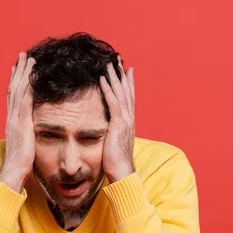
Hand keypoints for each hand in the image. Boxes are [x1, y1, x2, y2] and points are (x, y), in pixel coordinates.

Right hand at [0, 52, 35, 191]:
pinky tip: (33, 77)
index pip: (13, 97)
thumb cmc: (21, 164)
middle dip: (19, 71)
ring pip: (18, 91)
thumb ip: (27, 136)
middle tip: (23, 56)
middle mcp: (11, 118)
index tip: (18, 68)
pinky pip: (25, 102)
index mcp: (12, 122)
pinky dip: (28, 88)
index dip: (16, 81)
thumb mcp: (25, 145)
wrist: (13, 173)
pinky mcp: (22, 124)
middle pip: (14, 89)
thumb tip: (32, 132)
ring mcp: (15, 120)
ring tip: (29, 59)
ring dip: (24, 74)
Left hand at [100, 56, 135, 182]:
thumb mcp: (114, 143)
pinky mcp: (118, 125)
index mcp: (129, 123)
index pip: (128, 99)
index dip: (127, 84)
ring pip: (120, 94)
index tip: (126, 71)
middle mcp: (129, 119)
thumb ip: (112, 134)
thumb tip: (108, 131)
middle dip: (122, 75)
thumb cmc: (116, 162)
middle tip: (119, 60)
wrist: (122, 172)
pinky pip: (113, 103)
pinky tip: (102, 79)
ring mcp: (125, 121)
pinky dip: (108, 90)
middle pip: (127, 92)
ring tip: (109, 63)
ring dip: (114, 77)